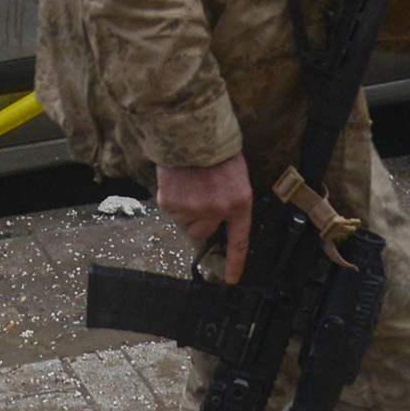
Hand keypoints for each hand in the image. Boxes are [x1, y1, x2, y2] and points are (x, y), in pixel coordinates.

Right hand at [154, 153, 256, 281]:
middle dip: (199, 219)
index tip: (231, 279)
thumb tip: (216, 221)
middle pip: (202, 232)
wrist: (192, 131)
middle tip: (198, 196)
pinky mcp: (171, 203)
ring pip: (184, 221)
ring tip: (188, 184)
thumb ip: (229, 201)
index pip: (239, 240)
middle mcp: (217, 210)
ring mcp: (193, 208)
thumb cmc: (216, 152)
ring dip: (184, 208)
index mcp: (239, 203)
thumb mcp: (235, 176)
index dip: (234, 262)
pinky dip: (171, 199)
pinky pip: (170, 211)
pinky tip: (177, 181)